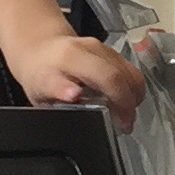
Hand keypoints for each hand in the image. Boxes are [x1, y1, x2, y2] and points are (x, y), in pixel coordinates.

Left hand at [10, 32, 147, 130]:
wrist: (42, 50)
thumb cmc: (41, 74)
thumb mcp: (41, 87)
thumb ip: (58, 91)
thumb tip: (74, 95)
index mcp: (69, 57)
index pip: (98, 74)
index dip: (112, 96)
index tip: (111, 116)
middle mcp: (89, 49)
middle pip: (119, 76)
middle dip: (126, 104)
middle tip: (124, 126)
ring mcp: (104, 49)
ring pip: (130, 73)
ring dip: (133, 98)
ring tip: (125, 118)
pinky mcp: (113, 52)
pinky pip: (131, 72)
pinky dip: (132, 91)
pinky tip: (124, 104)